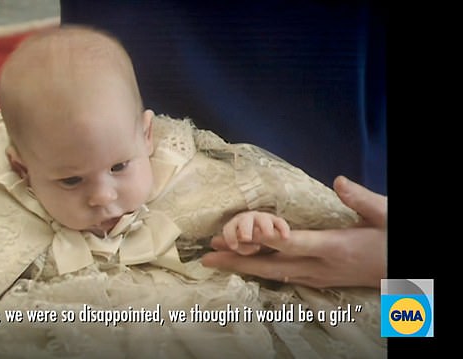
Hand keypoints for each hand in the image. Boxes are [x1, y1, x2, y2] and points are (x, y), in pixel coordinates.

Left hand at [202, 176, 386, 287]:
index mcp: (335, 247)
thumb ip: (361, 200)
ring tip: (216, 260)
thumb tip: (338, 181)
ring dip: (244, 267)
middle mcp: (321, 266)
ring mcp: (319, 276)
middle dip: (238, 262)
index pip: (294, 243)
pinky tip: (245, 267)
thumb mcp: (386, 216)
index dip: (266, 240)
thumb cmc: (393, 240)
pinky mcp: (320, 280)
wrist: (407, 272)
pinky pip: (284, 276)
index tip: (239, 236)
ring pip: (274, 274)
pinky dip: (261, 272)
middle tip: (208, 257)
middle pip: (273, 265)